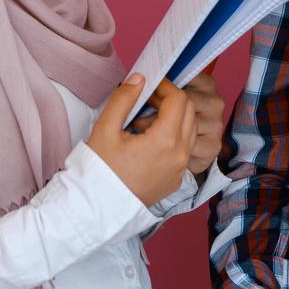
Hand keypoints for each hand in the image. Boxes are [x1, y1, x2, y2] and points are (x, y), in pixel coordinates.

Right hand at [86, 74, 196, 205]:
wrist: (98, 209)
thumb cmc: (100, 170)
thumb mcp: (105, 129)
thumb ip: (123, 99)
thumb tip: (139, 79)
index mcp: (165, 141)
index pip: (179, 100)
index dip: (165, 86)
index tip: (149, 83)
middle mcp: (180, 155)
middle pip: (189, 112)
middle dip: (171, 99)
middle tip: (147, 98)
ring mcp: (180, 169)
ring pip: (190, 130)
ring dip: (175, 117)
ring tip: (146, 119)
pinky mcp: (176, 179)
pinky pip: (184, 149)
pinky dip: (174, 136)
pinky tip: (149, 138)